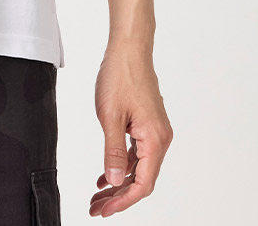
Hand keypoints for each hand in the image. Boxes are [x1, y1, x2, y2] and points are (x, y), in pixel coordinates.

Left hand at [89, 41, 172, 215]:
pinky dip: (123, 164)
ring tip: (98, 194)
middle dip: (119, 196)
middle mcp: (160, 138)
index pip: (142, 183)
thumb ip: (113, 151)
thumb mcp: (110, 116)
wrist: (129, 48)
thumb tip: (116, 181)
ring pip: (139, 166)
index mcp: (155, 139)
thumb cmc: (120, 75)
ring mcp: (155, 130)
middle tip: (96, 207)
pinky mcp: (147, 123)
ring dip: (119, 181)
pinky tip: (107, 172)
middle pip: (141, 178)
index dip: (123, 201)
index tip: (105, 209)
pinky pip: (137, 152)